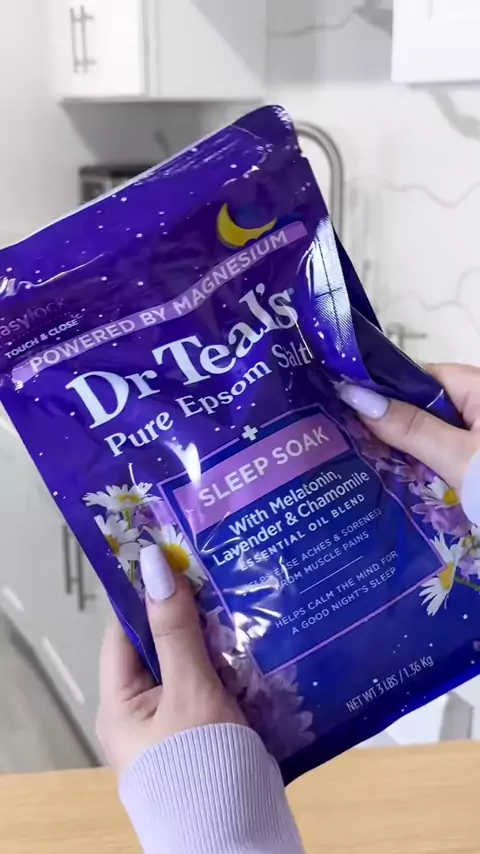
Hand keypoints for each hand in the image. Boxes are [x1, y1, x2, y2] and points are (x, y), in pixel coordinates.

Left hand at [97, 546, 244, 775]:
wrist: (240, 845)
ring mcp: (180, 726)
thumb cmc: (202, 767)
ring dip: (223, 640)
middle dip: (195, 614)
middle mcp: (145, 713)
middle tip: (226, 573)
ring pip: (199, 665)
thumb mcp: (189, 691)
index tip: (180, 556)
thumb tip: (154, 563)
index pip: (127, 630)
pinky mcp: (212, 736)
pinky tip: (267, 643)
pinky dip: (240, 668)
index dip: (149, 592)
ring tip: (252, 598)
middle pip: (166, 646)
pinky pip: (221, 689)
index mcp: (122, 703)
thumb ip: (176, 629)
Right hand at [339, 363, 479, 522]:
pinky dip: (430, 473)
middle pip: (427, 408)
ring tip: (362, 472)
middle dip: (393, 430)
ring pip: (436, 438)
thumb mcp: (460, 459)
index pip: (421, 377)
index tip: (344, 414)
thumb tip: (356, 395)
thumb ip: (410, 428)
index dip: (385, 394)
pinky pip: (450, 460)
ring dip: (409, 457)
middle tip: (345, 449)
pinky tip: (401, 490)